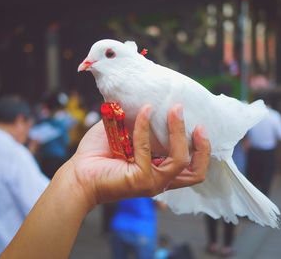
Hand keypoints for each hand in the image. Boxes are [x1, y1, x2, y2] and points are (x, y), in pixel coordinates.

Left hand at [67, 104, 210, 209]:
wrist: (78, 173)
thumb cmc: (100, 154)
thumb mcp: (127, 135)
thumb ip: (143, 124)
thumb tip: (152, 99)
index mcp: (160, 171)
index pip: (192, 169)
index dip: (202, 151)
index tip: (199, 125)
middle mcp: (160, 180)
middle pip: (195, 172)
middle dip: (202, 147)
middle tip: (198, 123)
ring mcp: (152, 182)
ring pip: (179, 159)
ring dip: (178, 131)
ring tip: (174, 109)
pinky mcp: (140, 179)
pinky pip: (148, 149)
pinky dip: (145, 127)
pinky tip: (144, 111)